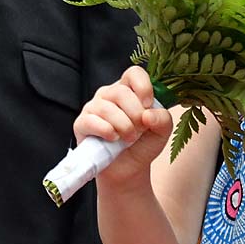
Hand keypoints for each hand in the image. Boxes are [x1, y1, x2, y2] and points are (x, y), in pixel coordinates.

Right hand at [74, 66, 173, 186]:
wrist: (128, 170)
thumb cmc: (143, 145)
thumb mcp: (161, 132)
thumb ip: (163, 119)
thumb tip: (148, 114)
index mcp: (129, 90)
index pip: (133, 73)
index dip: (143, 86)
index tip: (148, 105)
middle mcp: (109, 95)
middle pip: (120, 91)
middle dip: (135, 113)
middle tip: (140, 130)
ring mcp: (93, 108)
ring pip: (107, 107)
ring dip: (123, 126)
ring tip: (129, 138)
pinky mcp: (82, 124)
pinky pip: (91, 121)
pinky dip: (106, 130)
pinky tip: (113, 139)